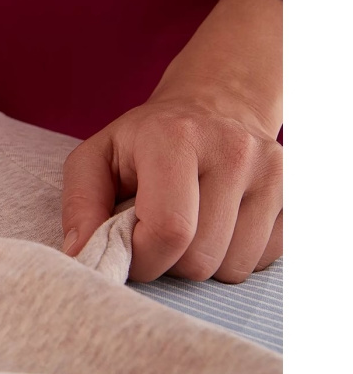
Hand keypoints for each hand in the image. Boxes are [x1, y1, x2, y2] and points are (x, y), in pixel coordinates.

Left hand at [61, 0, 282, 282]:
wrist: (212, 105)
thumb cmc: (145, 140)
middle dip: (168, 262)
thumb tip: (80, 255)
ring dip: (201, 262)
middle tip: (154, 235)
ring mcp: (271, 171)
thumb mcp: (97, 156)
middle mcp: (231, 150)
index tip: (129, 254)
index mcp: (175, 137)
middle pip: (201, 257)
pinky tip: (218, 224)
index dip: (143, 260)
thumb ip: (80, 203)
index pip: (169, 230)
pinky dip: (234, 255)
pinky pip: (263, 259)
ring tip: (187, 225)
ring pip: (233, 267)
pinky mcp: (293, 193)